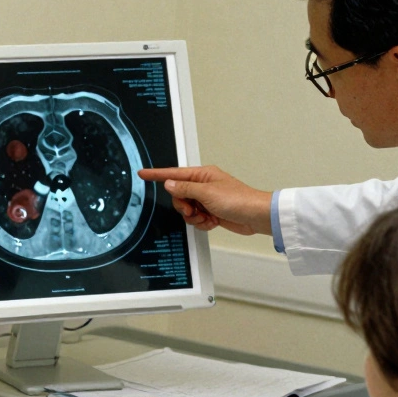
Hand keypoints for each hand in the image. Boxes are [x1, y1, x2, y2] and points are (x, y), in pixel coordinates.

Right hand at [138, 166, 271, 234]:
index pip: (174, 174)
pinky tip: (212, 221)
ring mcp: (207, 199)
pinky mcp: (211, 212)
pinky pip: (196, 219)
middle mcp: (204, 186)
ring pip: (186, 210)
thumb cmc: (238, 200)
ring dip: (194, 217)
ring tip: (206, 216)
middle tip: (192, 210)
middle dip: (183, 206)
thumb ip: (185, 188)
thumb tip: (169, 184)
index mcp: (203, 175)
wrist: (254, 216)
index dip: (157, 174)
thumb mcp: (206, 193)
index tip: (143, 173)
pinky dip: (202, 222)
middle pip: (178, 196)